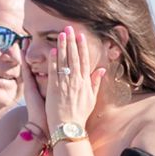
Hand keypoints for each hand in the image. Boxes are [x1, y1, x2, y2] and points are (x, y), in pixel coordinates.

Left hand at [32, 26, 99, 140]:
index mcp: (85, 82)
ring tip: (61, 34)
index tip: (80, 35)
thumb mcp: (91, 99)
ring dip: (62, 46)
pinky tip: (53, 50)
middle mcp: (76, 81)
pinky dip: (54, 61)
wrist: (69, 127)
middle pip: (74, 57)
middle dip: (71, 41)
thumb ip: (95, 83)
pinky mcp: (54, 89)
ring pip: (64, 61)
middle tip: (69, 28)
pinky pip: (54, 72)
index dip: (82, 46)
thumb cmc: (80, 115)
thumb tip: (101, 70)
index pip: (84, 60)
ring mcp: (65, 84)